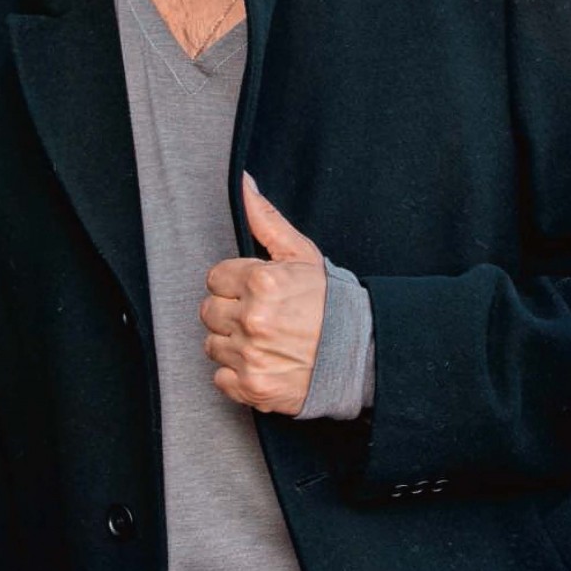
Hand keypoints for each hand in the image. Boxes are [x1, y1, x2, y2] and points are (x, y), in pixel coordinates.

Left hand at [201, 174, 326, 414]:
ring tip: (266, 340)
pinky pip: (220, 378)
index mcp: (261, 281)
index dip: (235, 284)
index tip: (257, 292)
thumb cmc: (331, 302)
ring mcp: (250, 355)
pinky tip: (264, 363)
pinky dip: (237, 375)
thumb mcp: (303, 255)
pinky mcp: (252, 387)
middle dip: (231, 312)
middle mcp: (252, 318)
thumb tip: (243, 183)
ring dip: (233, 343)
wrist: (362, 354)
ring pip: (212, 345)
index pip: (215, 278)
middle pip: (208, 311)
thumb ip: (267, 221)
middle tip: (262, 316)